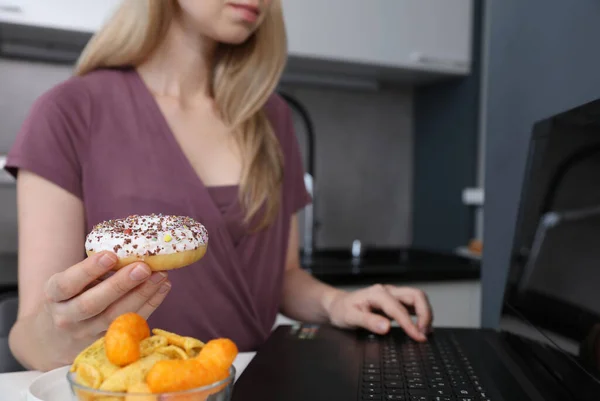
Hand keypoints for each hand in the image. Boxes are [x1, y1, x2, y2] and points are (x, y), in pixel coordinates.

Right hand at [41, 251, 170, 363]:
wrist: (55, 340)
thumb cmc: (70, 299)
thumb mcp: (70, 284)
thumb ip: (93, 271)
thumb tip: (132, 250)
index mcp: (54, 297)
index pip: (67, 284)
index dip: (89, 270)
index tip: (111, 255)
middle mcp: (67, 318)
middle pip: (93, 304)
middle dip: (121, 285)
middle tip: (143, 267)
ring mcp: (86, 335)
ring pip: (116, 317)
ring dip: (142, 294)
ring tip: (160, 275)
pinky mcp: (106, 344)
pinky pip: (131, 324)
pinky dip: (150, 305)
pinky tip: (163, 287)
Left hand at [325, 284, 432, 341]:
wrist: (337, 305)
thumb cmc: (342, 310)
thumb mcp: (350, 317)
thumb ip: (368, 322)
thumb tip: (386, 328)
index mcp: (377, 293)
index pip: (400, 309)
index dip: (411, 324)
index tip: (418, 337)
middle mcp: (387, 291)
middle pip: (416, 295)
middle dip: (425, 313)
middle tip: (424, 334)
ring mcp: (392, 294)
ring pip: (417, 298)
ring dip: (425, 313)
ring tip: (425, 332)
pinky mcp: (395, 301)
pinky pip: (413, 304)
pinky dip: (421, 314)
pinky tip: (420, 327)